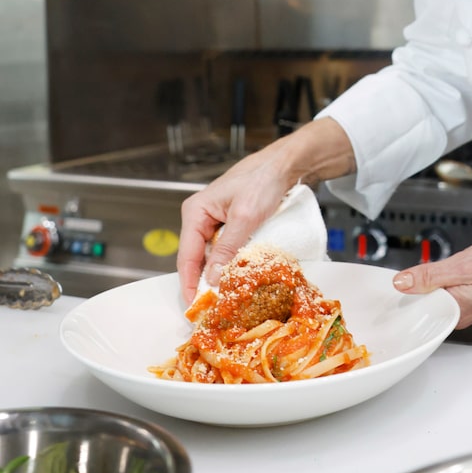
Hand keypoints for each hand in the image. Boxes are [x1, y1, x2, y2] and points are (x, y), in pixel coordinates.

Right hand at [177, 117, 354, 303]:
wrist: (284, 165)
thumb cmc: (262, 182)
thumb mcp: (245, 218)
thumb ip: (227, 248)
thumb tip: (212, 278)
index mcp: (195, 212)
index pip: (186, 255)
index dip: (189, 282)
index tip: (193, 305)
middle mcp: (201, 216)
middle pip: (197, 256)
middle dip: (203, 281)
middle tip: (210, 307)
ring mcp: (215, 219)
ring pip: (212, 253)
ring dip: (218, 272)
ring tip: (224, 296)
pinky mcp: (230, 222)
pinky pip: (225, 247)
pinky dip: (230, 261)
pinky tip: (236, 276)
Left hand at [392, 238, 471, 327]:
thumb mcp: (464, 264)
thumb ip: (430, 275)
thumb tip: (402, 282)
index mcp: (455, 312)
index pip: (417, 309)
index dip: (403, 294)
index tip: (393, 282)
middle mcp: (459, 315)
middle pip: (424, 303)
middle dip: (416, 286)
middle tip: (413, 271)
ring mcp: (465, 307)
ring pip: (434, 295)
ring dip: (430, 281)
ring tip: (435, 268)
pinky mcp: (470, 298)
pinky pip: (446, 291)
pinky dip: (442, 279)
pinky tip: (447, 269)